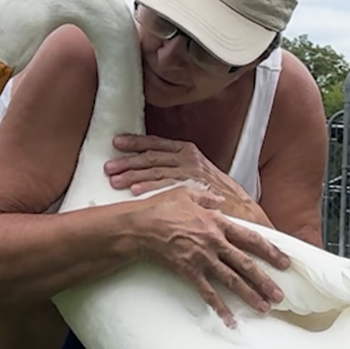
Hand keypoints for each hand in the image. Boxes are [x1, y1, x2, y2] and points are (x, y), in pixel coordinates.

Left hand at [106, 134, 268, 224]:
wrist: (241, 206)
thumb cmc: (216, 192)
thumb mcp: (197, 172)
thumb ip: (176, 167)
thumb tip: (149, 169)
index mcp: (188, 151)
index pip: (157, 143)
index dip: (135, 142)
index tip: (117, 142)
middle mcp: (188, 158)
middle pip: (151, 156)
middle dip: (127, 161)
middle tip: (108, 166)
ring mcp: (190, 172)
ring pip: (155, 170)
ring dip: (132, 175)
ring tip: (114, 180)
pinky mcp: (193, 186)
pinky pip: (165, 185)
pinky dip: (148, 187)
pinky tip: (133, 190)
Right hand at [130, 185, 289, 327]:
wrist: (139, 227)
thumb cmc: (160, 207)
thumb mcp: (186, 193)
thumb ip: (206, 196)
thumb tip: (219, 199)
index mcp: (217, 223)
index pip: (251, 239)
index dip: (270, 251)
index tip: (284, 262)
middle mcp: (214, 242)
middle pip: (245, 264)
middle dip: (265, 280)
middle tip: (280, 294)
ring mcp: (202, 259)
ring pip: (232, 280)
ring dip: (250, 295)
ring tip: (265, 308)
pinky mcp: (189, 272)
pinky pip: (208, 293)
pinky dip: (219, 308)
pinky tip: (230, 320)